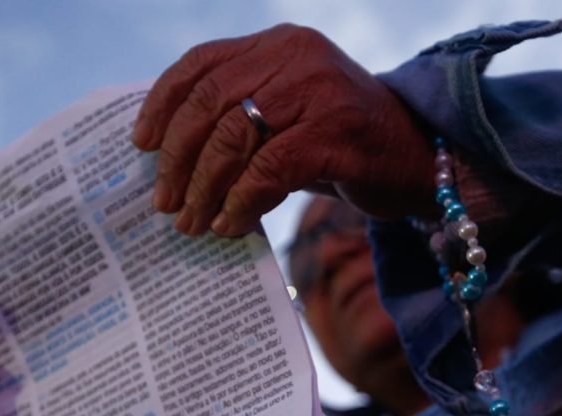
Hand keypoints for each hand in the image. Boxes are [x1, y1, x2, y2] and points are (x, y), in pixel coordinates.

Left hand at [131, 24, 438, 235]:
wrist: (421, 159)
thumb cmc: (346, 144)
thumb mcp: (291, 114)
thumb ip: (243, 116)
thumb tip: (171, 156)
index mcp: (279, 43)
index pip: (202, 62)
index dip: (162, 103)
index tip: (140, 144)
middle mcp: (296, 56)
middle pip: (209, 102)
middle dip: (178, 158)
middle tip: (162, 201)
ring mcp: (317, 91)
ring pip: (233, 139)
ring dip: (203, 188)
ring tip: (190, 222)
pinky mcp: (335, 132)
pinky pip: (268, 171)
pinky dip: (241, 203)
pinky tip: (231, 225)